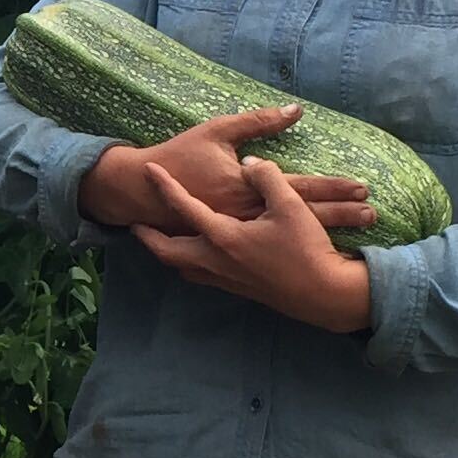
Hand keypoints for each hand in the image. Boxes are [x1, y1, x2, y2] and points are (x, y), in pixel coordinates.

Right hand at [80, 105, 374, 238]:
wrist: (142, 193)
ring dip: (326, 234)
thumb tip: (295, 110)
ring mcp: (239, 235)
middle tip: (372, 215)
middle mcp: (248, 216)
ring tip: (357, 234)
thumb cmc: (181, 157)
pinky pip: (272, 249)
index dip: (334, 188)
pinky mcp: (230, 244)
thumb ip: (257, 121)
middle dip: (341, 218)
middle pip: (304, 219)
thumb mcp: (217, 131)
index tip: (365, 188)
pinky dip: (296, 251)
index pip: (301, 188)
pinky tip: (315, 254)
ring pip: (292, 239)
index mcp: (247, 189)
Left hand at [129, 156, 374, 332]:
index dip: (165, 186)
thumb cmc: (306, 249)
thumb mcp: (290, 204)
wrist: (323, 295)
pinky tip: (198, 258)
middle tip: (134, 225)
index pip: (184, 207)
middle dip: (148, 238)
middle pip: (167, 251)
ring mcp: (225, 279)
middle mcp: (216, 260)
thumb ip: (266, 177)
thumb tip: (250, 163)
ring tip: (162, 241)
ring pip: (183, 268)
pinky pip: (202, 276)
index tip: (149, 170)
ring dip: (168, 253)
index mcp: (223, 237)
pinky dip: (190, 264)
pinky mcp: (238, 289)